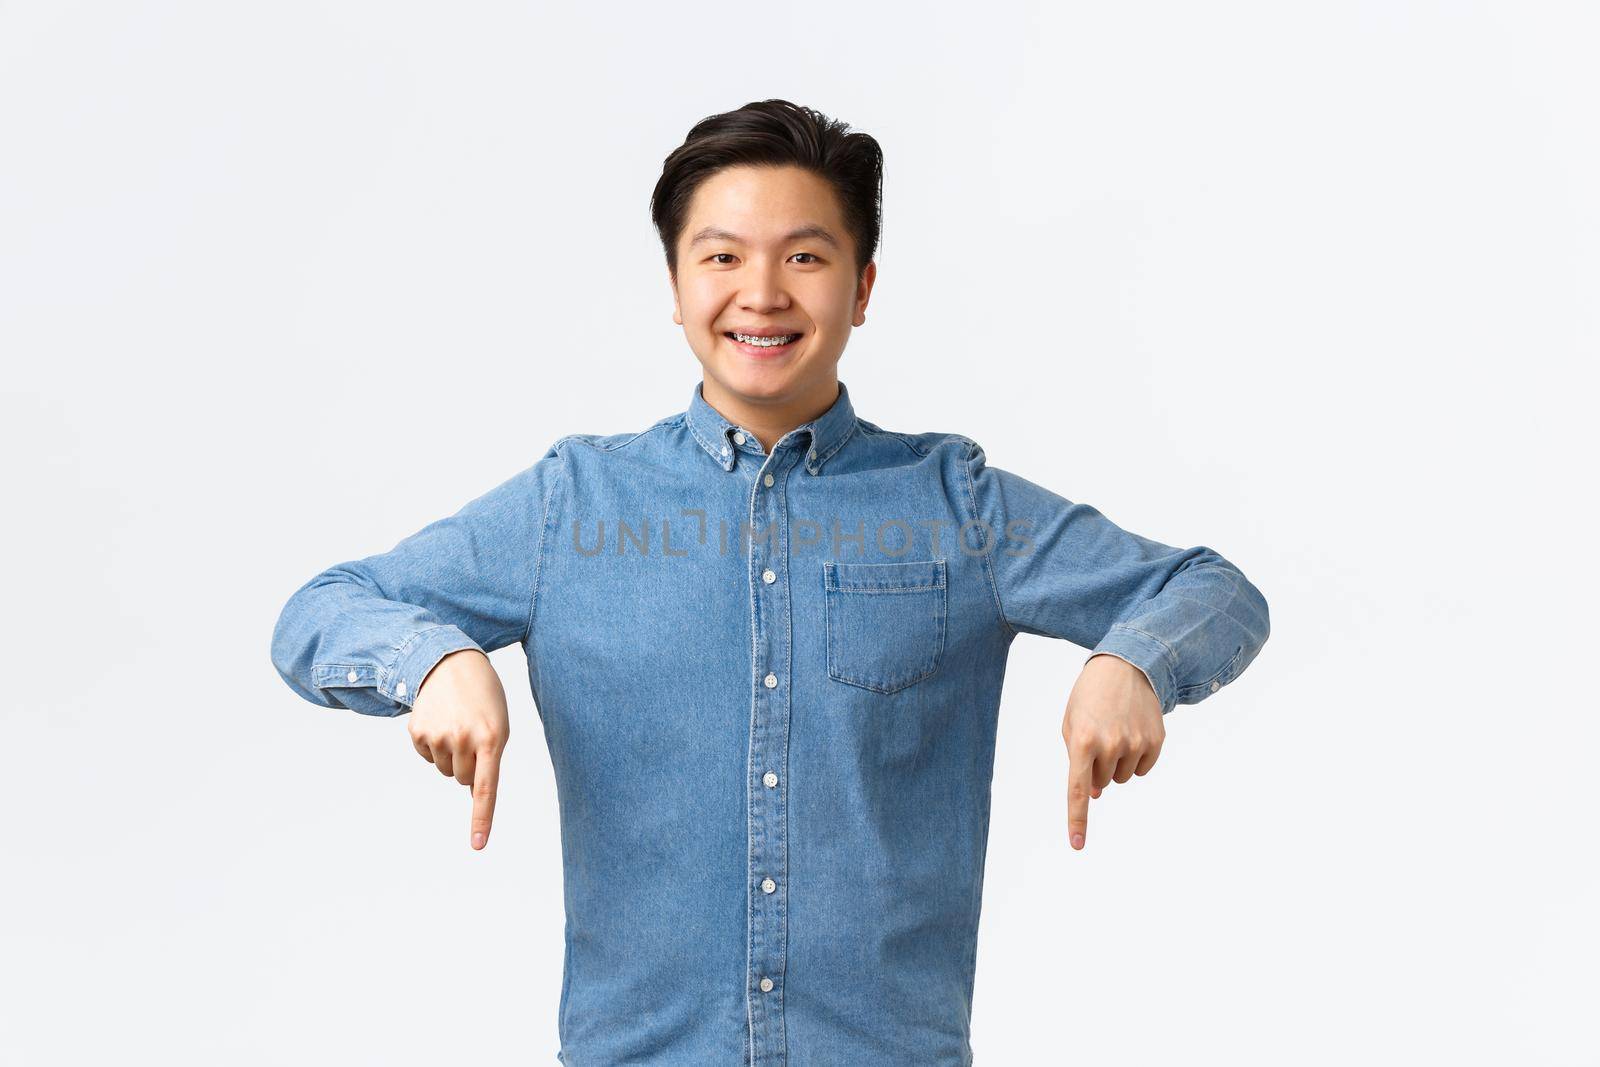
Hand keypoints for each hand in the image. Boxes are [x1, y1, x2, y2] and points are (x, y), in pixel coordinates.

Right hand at [408, 648, 509, 850]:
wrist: (451, 663)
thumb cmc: (484, 699)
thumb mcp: (498, 725)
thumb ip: (490, 760)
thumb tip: (475, 797)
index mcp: (492, 738)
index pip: (487, 787)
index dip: (482, 818)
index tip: (478, 845)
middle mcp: (464, 739)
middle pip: (463, 780)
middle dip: (468, 765)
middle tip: (471, 734)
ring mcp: (438, 736)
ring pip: (445, 770)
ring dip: (451, 755)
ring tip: (456, 724)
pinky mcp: (418, 732)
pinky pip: (428, 757)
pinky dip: (433, 745)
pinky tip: (440, 721)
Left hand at [1061, 653, 1164, 850]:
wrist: (1125, 666)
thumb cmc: (1089, 698)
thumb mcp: (1072, 724)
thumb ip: (1077, 761)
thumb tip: (1094, 794)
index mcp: (1082, 740)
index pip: (1077, 789)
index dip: (1077, 819)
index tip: (1077, 844)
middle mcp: (1110, 744)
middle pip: (1101, 783)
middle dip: (1096, 768)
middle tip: (1098, 738)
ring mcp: (1136, 743)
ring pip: (1122, 778)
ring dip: (1116, 763)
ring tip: (1115, 731)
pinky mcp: (1156, 741)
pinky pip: (1143, 769)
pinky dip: (1136, 759)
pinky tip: (1133, 733)